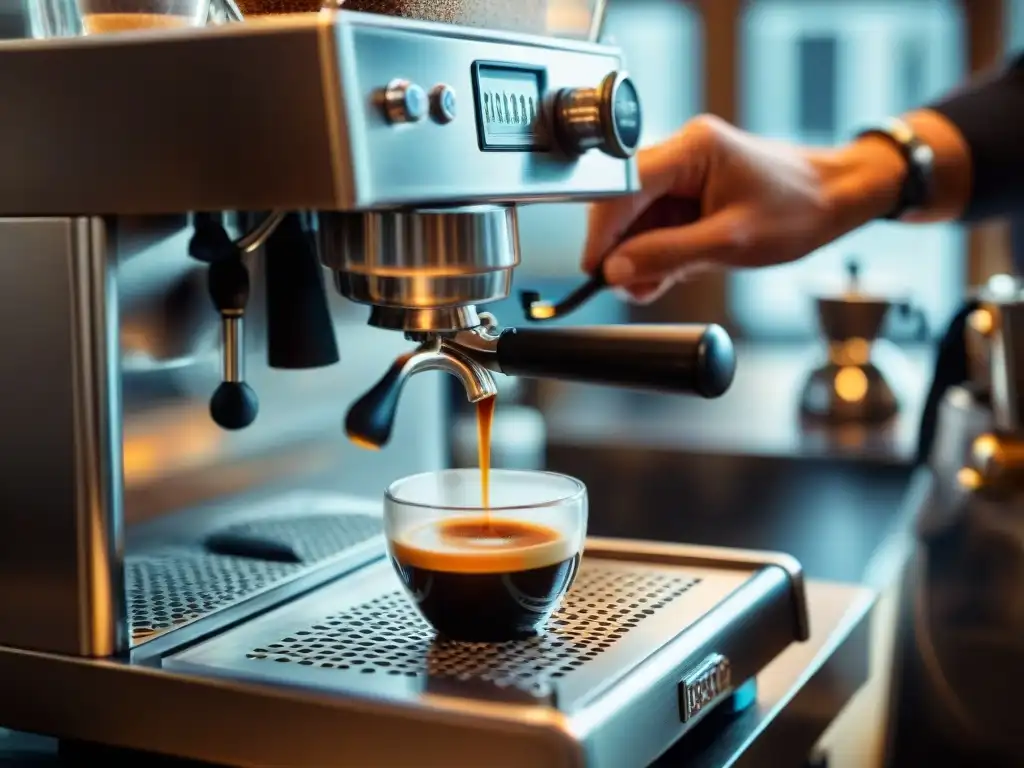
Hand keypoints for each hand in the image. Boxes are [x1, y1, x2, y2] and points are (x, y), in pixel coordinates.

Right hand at [581, 114, 912, 302]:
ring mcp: (686, 173)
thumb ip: (668, 256)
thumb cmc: (799, 209)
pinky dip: (658, 253)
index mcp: (692, 148)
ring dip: (641, 256)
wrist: (838, 199)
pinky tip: (667, 275)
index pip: (624, 187)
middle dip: (623, 249)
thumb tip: (617, 271)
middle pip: (625, 204)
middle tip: (630, 287)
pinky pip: (658, 224)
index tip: (596, 270)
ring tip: (655, 286)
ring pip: (639, 219)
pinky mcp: (692, 193)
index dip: (603, 231)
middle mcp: (683, 153)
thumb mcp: (730, 242)